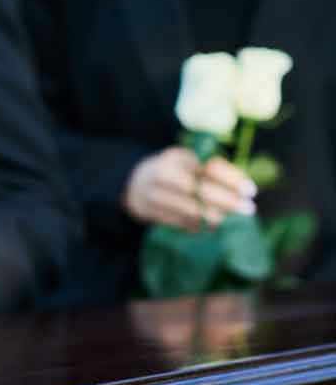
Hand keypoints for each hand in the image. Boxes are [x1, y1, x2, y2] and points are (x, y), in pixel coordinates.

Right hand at [124, 147, 256, 231]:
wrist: (133, 184)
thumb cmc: (170, 170)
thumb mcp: (185, 160)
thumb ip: (208, 168)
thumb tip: (240, 186)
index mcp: (176, 159)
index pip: (208, 169)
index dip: (232, 179)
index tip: (251, 190)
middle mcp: (164, 177)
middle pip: (202, 192)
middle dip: (229, 202)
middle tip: (249, 209)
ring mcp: (156, 197)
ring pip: (193, 211)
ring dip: (215, 216)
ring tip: (227, 218)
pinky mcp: (152, 214)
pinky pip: (182, 223)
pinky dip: (198, 225)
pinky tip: (208, 224)